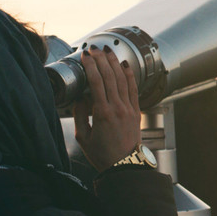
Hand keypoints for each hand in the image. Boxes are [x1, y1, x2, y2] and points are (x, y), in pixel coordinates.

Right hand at [73, 46, 141, 171]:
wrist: (125, 166)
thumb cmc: (102, 155)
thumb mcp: (83, 137)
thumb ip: (79, 116)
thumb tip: (80, 98)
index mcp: (102, 114)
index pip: (96, 82)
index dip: (90, 66)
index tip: (84, 55)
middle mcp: (118, 108)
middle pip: (110, 76)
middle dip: (101, 59)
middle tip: (93, 49)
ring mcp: (129, 109)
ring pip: (123, 79)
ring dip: (114, 63)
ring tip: (107, 52)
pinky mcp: (137, 111)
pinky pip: (134, 88)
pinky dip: (130, 74)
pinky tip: (124, 64)